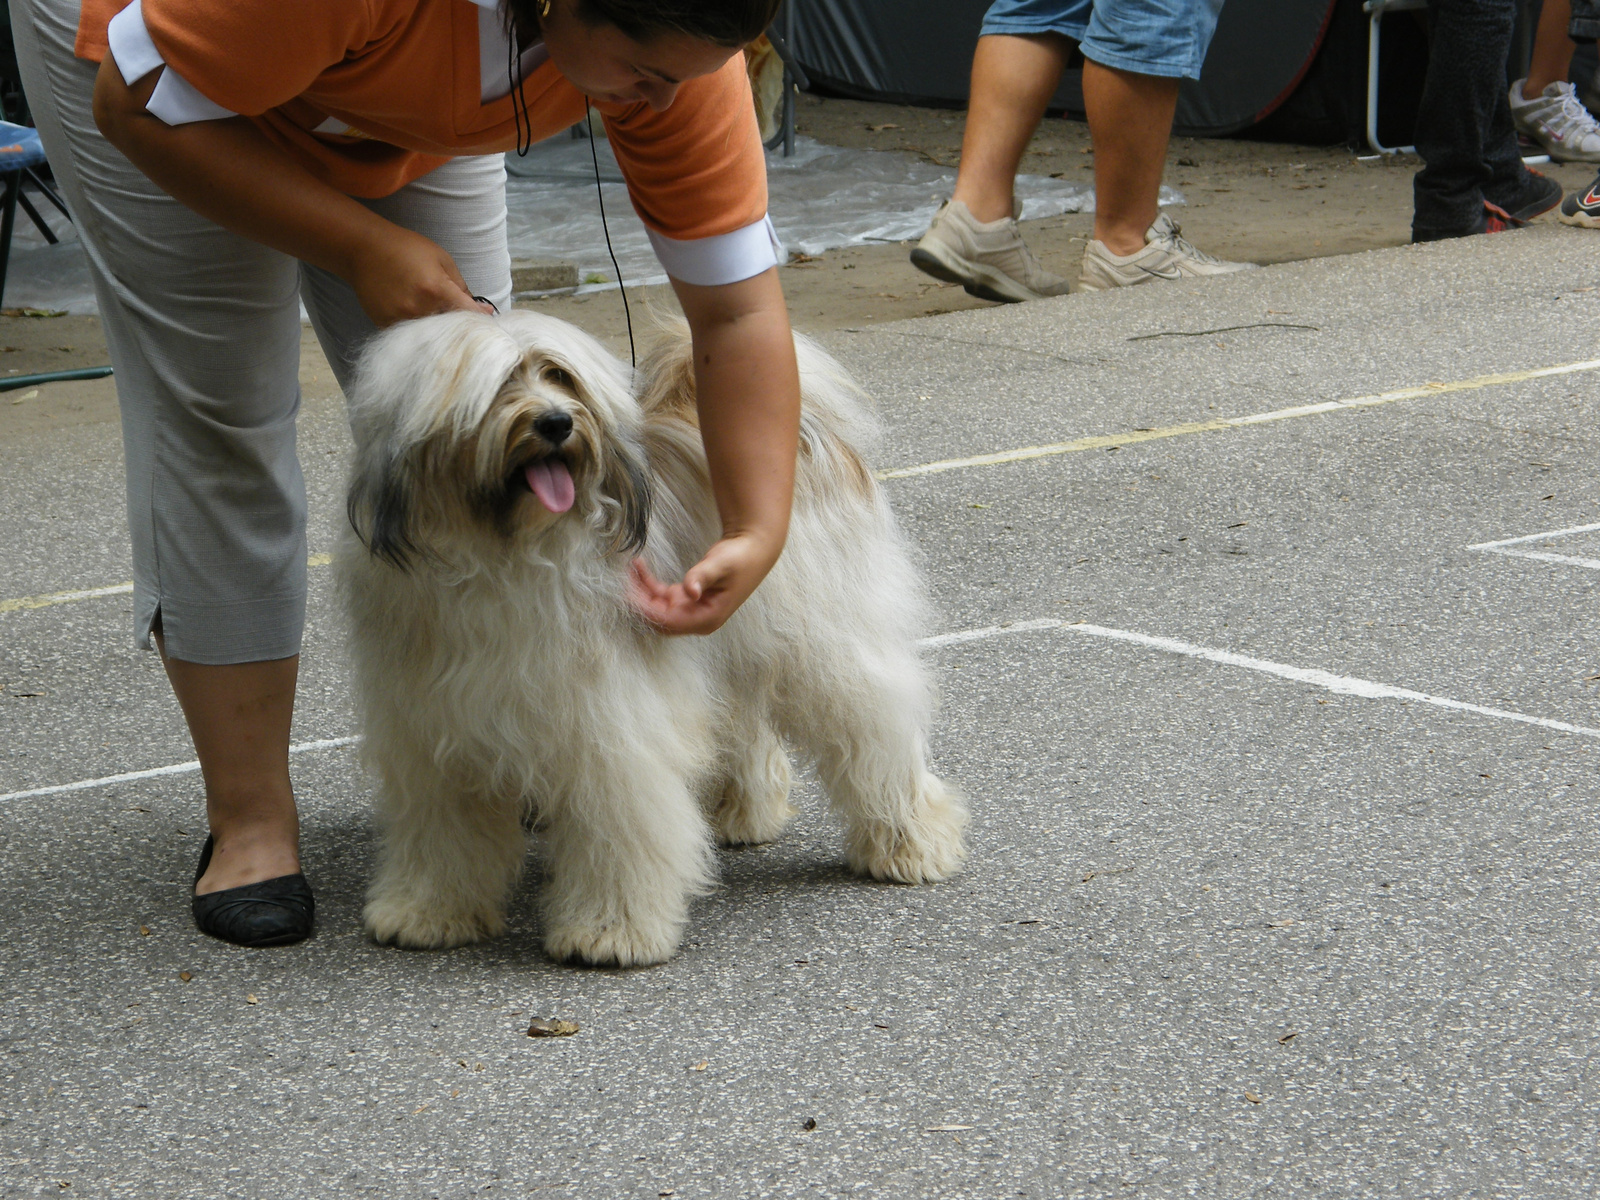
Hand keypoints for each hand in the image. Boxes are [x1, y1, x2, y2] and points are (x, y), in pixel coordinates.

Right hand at [345, 227, 495, 327]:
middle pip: (451, 331)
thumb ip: (462, 286)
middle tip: (467, 324)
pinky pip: (410, 336)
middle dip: (462, 328)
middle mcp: (419, 309)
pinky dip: (420, 332)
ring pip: (431, 336)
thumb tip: (481, 310)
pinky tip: (421, 320)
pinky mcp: (385, 324)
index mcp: (437, 290)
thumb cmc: (406, 248)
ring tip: (441, 320)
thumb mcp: (441, 259)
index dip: (482, 320)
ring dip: (441, 332)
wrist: (363, 248)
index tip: (487, 321)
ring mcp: (401, 319)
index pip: (469, 315)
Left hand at [627, 532, 781, 635]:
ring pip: (656, 608)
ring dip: (641, 591)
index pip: (668, 621)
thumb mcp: (720, 565)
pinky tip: (640, 568)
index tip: (629, 592)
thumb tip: (690, 592)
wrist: (754, 548)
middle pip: (658, 620)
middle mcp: (698, 619)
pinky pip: (661, 597)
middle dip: (638, 602)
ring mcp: (692, 610)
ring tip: (631, 568)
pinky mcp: (688, 598)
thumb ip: (702, 577)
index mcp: (707, 618)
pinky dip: (649, 585)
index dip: (645, 609)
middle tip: (624, 580)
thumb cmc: (741, 558)